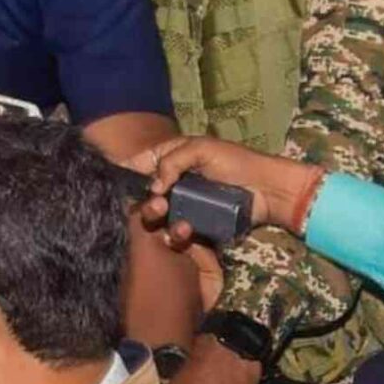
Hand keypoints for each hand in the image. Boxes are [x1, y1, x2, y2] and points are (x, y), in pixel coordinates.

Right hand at [131, 135, 321, 238]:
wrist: (268, 191)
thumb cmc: (236, 163)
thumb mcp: (201, 149)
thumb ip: (170, 162)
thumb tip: (153, 188)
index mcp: (171, 160)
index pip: (139, 164)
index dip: (125, 171)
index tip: (116, 178)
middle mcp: (172, 184)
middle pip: (141, 195)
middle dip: (142, 200)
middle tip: (157, 204)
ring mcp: (183, 206)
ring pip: (154, 217)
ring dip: (156, 217)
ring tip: (167, 214)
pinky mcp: (194, 226)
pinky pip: (174, 234)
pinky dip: (175, 234)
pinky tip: (186, 229)